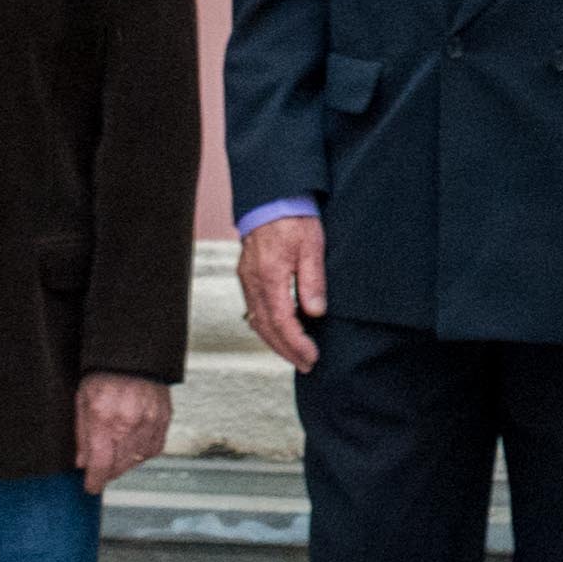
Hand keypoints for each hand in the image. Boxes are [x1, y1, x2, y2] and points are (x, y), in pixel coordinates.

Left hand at [72, 374, 171, 494]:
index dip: (95, 481)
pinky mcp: (164, 419)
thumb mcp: (82, 401)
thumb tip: (83, 462)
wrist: (134, 354)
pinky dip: (143, 453)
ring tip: (116, 457)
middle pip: (119, 466)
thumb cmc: (104, 374)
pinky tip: (133, 447)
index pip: (101, 464)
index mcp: (104, 418)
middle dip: (108, 472)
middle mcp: (129, 423)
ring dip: (125, 464)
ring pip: (137, 459)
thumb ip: (82, 434)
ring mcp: (150, 422)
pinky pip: (154, 448)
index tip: (91, 487)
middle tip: (101, 471)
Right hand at [234, 218, 328, 372]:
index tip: (312, 356)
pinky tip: (280, 332)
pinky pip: (255, 309)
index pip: (281, 321)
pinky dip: (267, 327)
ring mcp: (247, 279)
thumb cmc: (295, 219)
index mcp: (269, 276)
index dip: (296, 343)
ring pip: (257, 321)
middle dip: (286, 350)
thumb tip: (315, 313)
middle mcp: (253, 281)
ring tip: (295, 355)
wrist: (272, 197)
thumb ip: (313, 281)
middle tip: (306, 365)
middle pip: (266, 327)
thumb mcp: (312, 247)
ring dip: (275, 342)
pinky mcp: (248, 275)